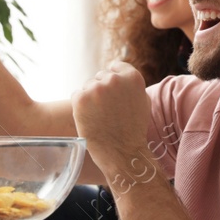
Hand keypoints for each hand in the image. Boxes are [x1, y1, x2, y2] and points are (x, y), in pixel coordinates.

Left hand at [72, 62, 155, 182]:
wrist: (123, 152)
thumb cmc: (134, 129)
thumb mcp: (143, 101)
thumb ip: (132, 85)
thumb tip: (121, 74)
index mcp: (133, 77)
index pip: (116, 67)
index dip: (113, 79)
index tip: (112, 92)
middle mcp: (115, 79)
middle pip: (100, 76)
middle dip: (101, 90)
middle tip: (106, 110)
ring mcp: (96, 88)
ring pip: (88, 86)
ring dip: (90, 98)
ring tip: (99, 116)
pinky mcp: (80, 99)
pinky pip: (76, 95)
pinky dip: (80, 106)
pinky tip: (89, 118)